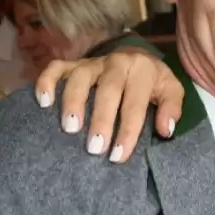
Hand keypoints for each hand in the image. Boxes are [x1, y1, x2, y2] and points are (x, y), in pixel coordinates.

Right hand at [35, 47, 183, 162]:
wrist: (137, 58)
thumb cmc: (152, 83)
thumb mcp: (171, 91)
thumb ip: (172, 108)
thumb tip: (166, 130)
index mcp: (142, 70)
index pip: (135, 102)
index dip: (128, 130)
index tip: (118, 156)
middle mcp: (117, 62)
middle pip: (108, 89)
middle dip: (101, 119)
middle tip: (94, 148)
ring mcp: (93, 62)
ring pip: (80, 77)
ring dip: (73, 102)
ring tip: (70, 129)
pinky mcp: (74, 64)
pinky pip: (56, 68)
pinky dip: (46, 82)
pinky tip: (43, 102)